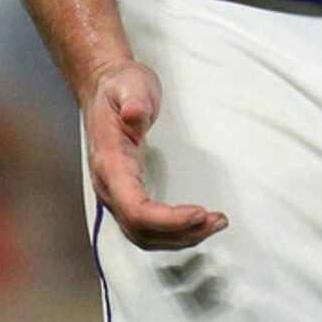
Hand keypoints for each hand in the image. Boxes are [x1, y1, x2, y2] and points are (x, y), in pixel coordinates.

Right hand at [84, 60, 227, 250]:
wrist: (105, 87)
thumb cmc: (120, 87)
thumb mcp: (130, 84)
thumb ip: (133, 101)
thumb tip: (136, 114)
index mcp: (110, 163)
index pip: (134, 207)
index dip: (166, 219)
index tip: (199, 212)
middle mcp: (109, 185)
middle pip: (140, 229)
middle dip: (179, 233)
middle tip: (216, 221)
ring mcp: (116, 192)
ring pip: (142, 234)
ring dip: (179, 237)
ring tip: (213, 225)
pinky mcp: (127, 192)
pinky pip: (145, 226)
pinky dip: (171, 232)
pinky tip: (195, 223)